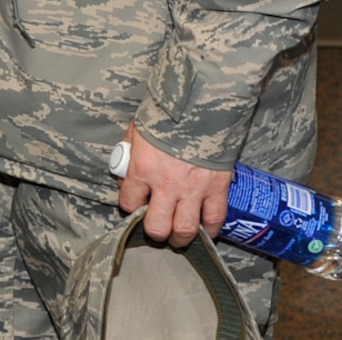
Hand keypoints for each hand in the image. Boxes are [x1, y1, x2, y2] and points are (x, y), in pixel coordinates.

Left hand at [117, 123, 232, 247]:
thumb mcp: (136, 131)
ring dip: (181, 238)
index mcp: (142, 169)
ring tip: (178, 237)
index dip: (130, 206)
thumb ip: (129, 153)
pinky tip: (206, 232)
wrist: (199, 103)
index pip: (129, 203)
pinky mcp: (217, 187)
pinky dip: (211, 230)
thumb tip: (124, 171)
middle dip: (155, 232)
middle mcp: (166, 185)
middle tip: (157, 229)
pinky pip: (215, 218)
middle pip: (157, 227)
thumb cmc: (164, 115)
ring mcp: (193, 189)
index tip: (135, 203)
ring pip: (185, 229)